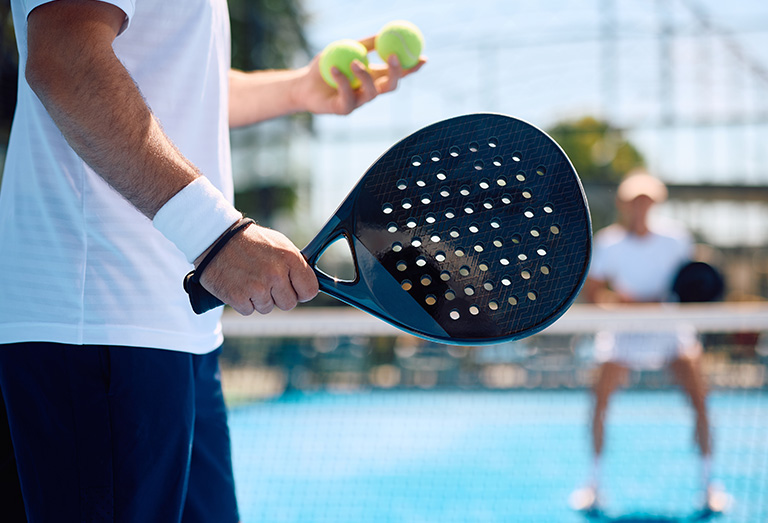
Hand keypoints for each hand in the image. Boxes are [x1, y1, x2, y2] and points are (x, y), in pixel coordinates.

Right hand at [196, 224, 318, 314]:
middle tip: (267, 283)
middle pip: (289, 304)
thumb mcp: (280, 244)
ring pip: (268, 308)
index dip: (302, 291)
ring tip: (250, 279)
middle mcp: (275, 274)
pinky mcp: (238, 297)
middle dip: (279, 296)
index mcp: (289, 259)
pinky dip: (243, 302)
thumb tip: (309, 284)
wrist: (215, 238)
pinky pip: (249, 311)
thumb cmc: (250, 241)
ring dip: (259, 299)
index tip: (295, 289)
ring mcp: (257, 287)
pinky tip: (239, 285)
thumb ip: (296, 265)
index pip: (310, 290)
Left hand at [294, 36, 426, 114]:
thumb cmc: (326, 66)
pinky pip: (347, 96)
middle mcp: (369, 92)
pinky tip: (334, 68)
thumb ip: (365, 43)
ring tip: (354, 62)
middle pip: (390, 86)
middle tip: (393, 56)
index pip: (397, 74)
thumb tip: (384, 32)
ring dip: (365, 76)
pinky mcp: (344, 110)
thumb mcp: (346, 48)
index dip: (411, 68)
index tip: (422, 57)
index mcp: (374, 78)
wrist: (303, 84)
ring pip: (372, 93)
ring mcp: (358, 103)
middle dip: (396, 73)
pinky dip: (341, 80)